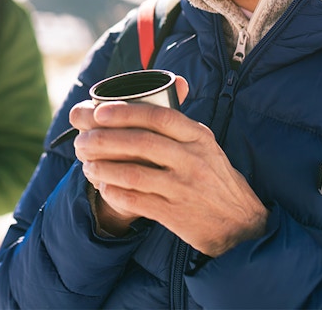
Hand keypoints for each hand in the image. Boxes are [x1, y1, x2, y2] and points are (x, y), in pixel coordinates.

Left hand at [72, 76, 267, 256]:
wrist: (240, 223)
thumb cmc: (213, 177)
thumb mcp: (205, 145)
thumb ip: (178, 125)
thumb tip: (141, 98)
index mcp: (198, 136)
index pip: (159, 116)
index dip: (126, 112)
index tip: (99, 111)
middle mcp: (192, 159)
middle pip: (141, 142)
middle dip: (104, 139)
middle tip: (81, 140)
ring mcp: (184, 188)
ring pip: (133, 173)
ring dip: (103, 168)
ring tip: (87, 165)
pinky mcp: (175, 214)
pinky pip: (136, 201)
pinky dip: (114, 193)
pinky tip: (103, 188)